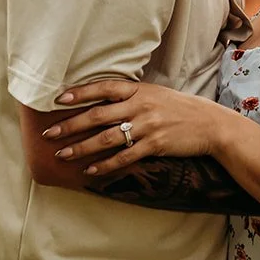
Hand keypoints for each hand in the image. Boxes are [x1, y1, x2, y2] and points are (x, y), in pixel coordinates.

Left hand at [43, 80, 229, 173]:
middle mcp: (140, 106)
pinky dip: (105, 164)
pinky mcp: (155, 145)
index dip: (80, 93)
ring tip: (62, 154)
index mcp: (139, 90)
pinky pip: (125, 157)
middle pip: (98, 115)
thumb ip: (131, 96)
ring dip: (81, 147)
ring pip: (107, 137)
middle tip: (49, 134)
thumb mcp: (156, 94)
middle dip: (71, 125)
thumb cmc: (180, 108)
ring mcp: (147, 126)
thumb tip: (101, 101)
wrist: (210, 125)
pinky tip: (90, 170)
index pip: (104, 88)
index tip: (58, 99)